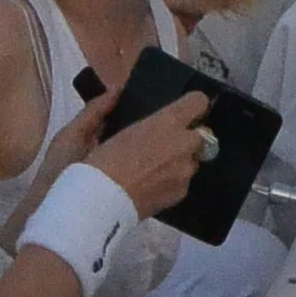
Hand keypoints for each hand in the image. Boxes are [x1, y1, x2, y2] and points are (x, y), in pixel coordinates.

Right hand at [23, 82, 210, 224]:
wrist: (96, 205)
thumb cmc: (96, 163)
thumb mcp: (93, 127)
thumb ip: (106, 106)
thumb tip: (115, 91)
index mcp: (166, 122)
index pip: (199, 101)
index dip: (191, 104)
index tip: (182, 110)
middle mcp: (182, 145)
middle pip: (202, 133)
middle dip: (187, 136)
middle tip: (164, 142)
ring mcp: (184, 172)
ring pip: (192, 160)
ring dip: (180, 159)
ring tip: (154, 167)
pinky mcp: (180, 194)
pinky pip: (183, 181)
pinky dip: (172, 180)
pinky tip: (151, 184)